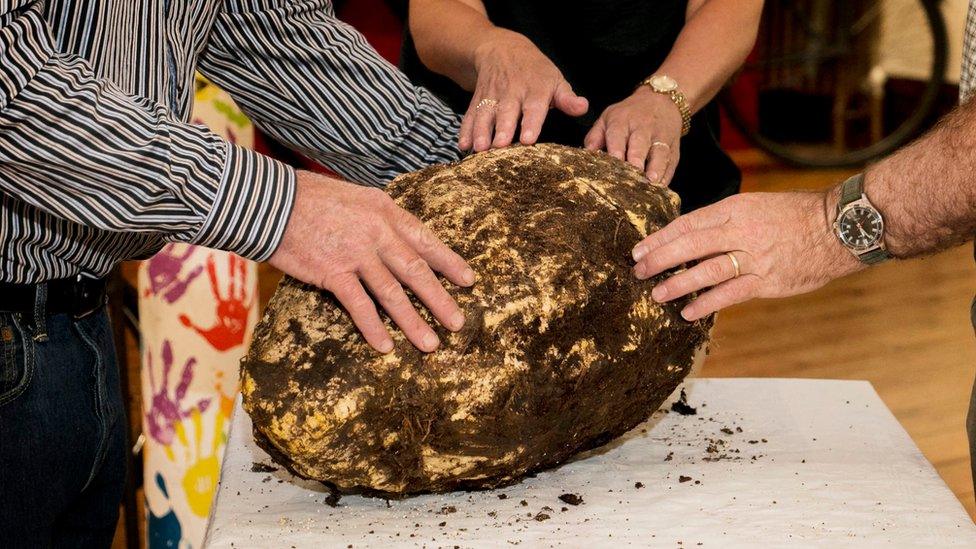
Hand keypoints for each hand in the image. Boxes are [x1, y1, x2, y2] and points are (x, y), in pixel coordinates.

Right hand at [268, 171, 475, 353]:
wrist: (270, 201)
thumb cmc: (310, 198)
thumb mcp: (356, 197)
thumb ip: (380, 219)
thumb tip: (399, 239)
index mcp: (386, 211)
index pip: (425, 240)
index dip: (449, 262)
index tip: (469, 280)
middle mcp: (377, 232)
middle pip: (416, 271)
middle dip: (441, 299)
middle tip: (458, 323)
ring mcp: (356, 254)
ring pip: (393, 293)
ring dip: (414, 321)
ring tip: (431, 344)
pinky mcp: (332, 272)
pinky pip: (358, 305)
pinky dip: (373, 328)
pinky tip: (386, 346)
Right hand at [460, 28, 587, 151]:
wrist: (503, 49)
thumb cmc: (535, 72)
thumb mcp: (555, 79)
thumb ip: (567, 98)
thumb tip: (583, 107)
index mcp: (535, 89)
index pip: (534, 107)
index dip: (531, 123)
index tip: (528, 139)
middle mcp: (511, 92)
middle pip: (506, 112)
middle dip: (502, 129)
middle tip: (500, 146)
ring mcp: (492, 96)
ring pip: (485, 114)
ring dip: (481, 131)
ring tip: (480, 149)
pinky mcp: (477, 100)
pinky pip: (470, 115)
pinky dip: (465, 130)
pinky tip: (463, 145)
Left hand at [585, 87, 681, 184]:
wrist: (661, 100)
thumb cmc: (629, 115)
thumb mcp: (608, 118)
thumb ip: (595, 137)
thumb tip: (587, 155)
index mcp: (622, 121)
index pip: (618, 135)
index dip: (616, 150)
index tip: (615, 163)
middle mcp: (643, 129)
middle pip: (640, 144)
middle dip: (637, 160)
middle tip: (634, 176)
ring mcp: (661, 138)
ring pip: (660, 153)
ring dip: (656, 168)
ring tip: (652, 182)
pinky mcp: (674, 148)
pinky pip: (672, 162)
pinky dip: (667, 175)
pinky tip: (662, 188)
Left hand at [630, 191, 863, 319]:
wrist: (838, 227)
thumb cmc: (795, 215)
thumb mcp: (756, 206)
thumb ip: (725, 221)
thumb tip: (691, 237)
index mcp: (735, 208)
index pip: (688, 223)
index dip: (661, 237)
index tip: (639, 249)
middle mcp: (740, 230)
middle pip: (691, 244)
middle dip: (660, 259)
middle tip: (638, 270)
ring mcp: (754, 256)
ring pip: (707, 270)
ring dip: (678, 283)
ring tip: (657, 294)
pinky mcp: (767, 280)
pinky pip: (730, 293)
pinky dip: (706, 303)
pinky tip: (688, 312)